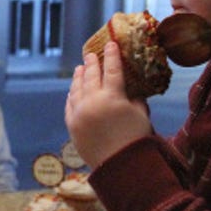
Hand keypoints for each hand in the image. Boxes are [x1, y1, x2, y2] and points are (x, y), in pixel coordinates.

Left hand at [64, 42, 152, 168]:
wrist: (118, 166)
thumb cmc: (135, 140)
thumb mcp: (141, 116)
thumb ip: (135, 99)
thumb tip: (131, 90)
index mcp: (113, 97)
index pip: (112, 69)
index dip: (112, 56)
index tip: (111, 44)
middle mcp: (93, 101)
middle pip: (91, 75)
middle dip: (91, 63)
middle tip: (90, 54)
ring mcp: (79, 112)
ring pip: (77, 88)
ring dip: (79, 76)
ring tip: (80, 68)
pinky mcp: (71, 124)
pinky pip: (69, 104)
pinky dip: (71, 95)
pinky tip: (73, 90)